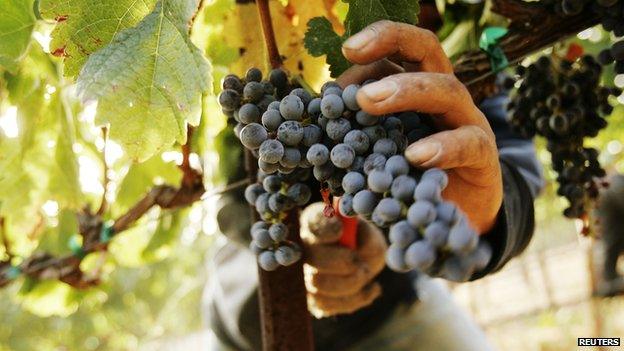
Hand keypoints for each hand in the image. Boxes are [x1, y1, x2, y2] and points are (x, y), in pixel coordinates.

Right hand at [300, 203, 386, 317]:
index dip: (324, 228)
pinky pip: (327, 304)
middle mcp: (303, 247)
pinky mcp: (311, 299)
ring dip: (350, 283)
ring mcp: (303, 275)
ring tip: (365, 273)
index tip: (340, 230)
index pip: (312, 222)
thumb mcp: (370, 235)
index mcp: (316, 222)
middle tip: (361, 263)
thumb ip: (367, 237)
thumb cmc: (363, 243)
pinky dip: (355, 299)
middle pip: (312, 258)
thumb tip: (359, 246)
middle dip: (342, 263)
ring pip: (318, 284)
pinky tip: (371, 288)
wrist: (363, 263)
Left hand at [337, 20, 502, 233]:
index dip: (379, 40)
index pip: (401, 49)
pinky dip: (442, 147)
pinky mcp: (484, 157)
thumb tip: (315, 122)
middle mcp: (443, 96)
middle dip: (391, 45)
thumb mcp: (372, 153)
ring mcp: (468, 122)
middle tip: (354, 59)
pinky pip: (469, 143)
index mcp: (415, 87)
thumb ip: (350, 135)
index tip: (348, 48)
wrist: (448, 218)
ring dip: (407, 91)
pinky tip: (415, 155)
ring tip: (370, 101)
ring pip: (448, 89)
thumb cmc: (405, 178)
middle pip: (427, 50)